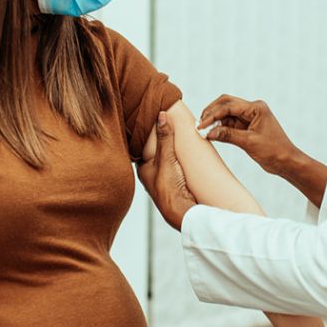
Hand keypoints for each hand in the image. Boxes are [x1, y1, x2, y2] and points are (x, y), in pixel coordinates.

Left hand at [137, 112, 197, 231]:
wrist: (181, 211)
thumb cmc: (168, 188)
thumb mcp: (167, 158)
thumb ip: (165, 137)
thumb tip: (161, 115)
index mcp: (142, 168)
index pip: (142, 146)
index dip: (147, 134)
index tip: (153, 121)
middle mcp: (149, 175)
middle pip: (154, 153)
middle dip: (160, 142)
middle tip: (167, 126)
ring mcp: (161, 180)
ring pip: (164, 161)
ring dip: (170, 152)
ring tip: (178, 137)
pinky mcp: (173, 185)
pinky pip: (174, 168)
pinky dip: (177, 161)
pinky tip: (185, 156)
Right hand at [197, 95, 299, 176]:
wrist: (286, 161)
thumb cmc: (273, 151)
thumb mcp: (249, 142)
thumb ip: (228, 135)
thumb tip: (208, 132)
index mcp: (256, 108)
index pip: (229, 106)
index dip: (212, 115)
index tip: (201, 125)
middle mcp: (253, 109)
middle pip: (226, 104)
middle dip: (211, 112)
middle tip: (199, 124)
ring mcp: (250, 117)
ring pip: (226, 114)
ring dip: (215, 121)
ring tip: (204, 131)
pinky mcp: (247, 126)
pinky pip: (230, 123)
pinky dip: (220, 128)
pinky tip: (212, 134)